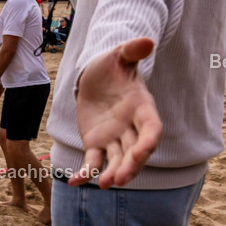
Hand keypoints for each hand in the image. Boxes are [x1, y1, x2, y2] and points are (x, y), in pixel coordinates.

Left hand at [71, 38, 162, 188]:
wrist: (93, 76)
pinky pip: (92, 162)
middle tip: (120, 179)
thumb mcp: (118, 55)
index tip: (143, 151)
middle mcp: (131, 128)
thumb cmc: (110, 66)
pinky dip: (85, 174)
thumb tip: (147, 41)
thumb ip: (132, 50)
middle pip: (135, 151)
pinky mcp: (96, 144)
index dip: (148, 141)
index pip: (151, 129)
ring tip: (103, 185)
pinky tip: (74, 183)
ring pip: (117, 160)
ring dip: (112, 173)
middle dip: (130, 166)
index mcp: (142, 108)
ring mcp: (114, 139)